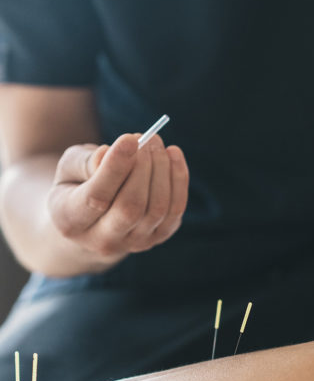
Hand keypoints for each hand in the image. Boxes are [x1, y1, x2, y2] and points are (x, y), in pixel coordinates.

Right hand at [47, 133, 188, 267]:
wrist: (94, 221)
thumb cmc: (77, 185)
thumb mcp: (69, 169)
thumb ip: (84, 163)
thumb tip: (108, 154)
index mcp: (71, 222)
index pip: (96, 197)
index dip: (115, 167)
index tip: (130, 138)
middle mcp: (103, 241)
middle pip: (131, 207)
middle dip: (143, 168)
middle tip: (147, 137)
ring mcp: (133, 243)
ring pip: (157, 209)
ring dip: (162, 170)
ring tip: (156, 142)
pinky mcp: (157, 238)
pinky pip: (174, 211)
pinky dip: (178, 180)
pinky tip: (173, 155)